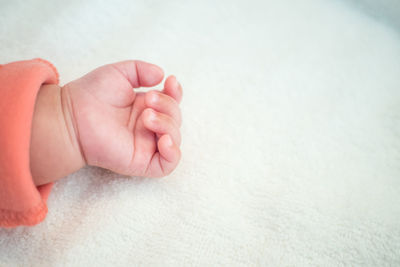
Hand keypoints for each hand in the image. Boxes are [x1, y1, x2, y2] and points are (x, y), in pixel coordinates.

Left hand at [62, 60, 181, 176]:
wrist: (72, 115)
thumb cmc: (91, 94)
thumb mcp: (119, 73)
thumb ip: (141, 70)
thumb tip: (162, 75)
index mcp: (145, 108)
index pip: (172, 103)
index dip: (176, 93)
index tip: (170, 81)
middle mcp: (148, 127)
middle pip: (175, 119)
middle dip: (168, 106)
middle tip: (148, 100)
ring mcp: (146, 145)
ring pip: (174, 139)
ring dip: (167, 124)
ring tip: (147, 116)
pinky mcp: (141, 162)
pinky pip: (168, 164)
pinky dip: (172, 152)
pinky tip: (163, 140)